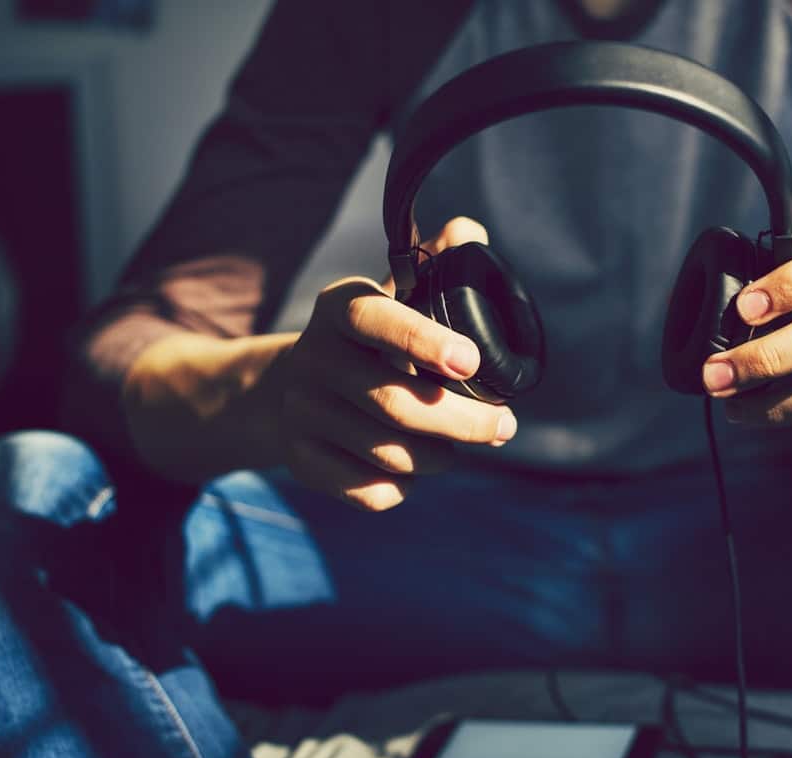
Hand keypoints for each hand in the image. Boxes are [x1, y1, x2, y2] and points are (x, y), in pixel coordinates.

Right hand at [281, 217, 515, 509]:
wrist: (287, 391)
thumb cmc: (369, 343)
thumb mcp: (394, 297)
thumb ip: (436, 263)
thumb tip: (471, 232)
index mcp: (341, 308)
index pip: (377, 320)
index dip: (424, 341)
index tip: (471, 363)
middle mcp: (313, 357)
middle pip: (395, 404)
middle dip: (464, 423)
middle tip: (503, 426)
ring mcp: (302, 411)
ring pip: (390, 453)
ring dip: (439, 457)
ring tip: (456, 447)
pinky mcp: (300, 459)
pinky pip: (368, 491)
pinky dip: (403, 488)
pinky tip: (413, 472)